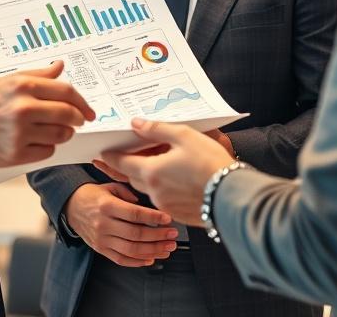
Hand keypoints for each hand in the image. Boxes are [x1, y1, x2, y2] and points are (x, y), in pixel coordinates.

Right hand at [0, 61, 94, 167]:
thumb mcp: (6, 80)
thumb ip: (37, 75)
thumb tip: (60, 66)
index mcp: (22, 86)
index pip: (66, 92)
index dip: (82, 102)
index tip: (87, 110)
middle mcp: (23, 108)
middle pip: (68, 115)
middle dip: (78, 119)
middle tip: (78, 121)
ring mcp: (20, 133)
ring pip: (61, 135)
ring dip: (63, 133)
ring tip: (51, 129)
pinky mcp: (16, 154)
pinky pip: (47, 151)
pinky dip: (46, 147)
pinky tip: (35, 140)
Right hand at [63, 183, 177, 266]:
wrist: (70, 206)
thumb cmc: (92, 195)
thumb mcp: (109, 186)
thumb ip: (128, 193)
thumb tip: (146, 205)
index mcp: (107, 206)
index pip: (135, 214)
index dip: (154, 217)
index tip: (168, 218)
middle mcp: (104, 224)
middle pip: (136, 234)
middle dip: (158, 236)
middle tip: (173, 235)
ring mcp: (102, 239)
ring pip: (132, 250)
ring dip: (153, 250)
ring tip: (167, 248)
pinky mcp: (100, 249)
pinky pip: (121, 260)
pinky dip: (138, 262)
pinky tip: (151, 258)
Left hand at [101, 119, 235, 224]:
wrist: (233, 194)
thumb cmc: (211, 163)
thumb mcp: (184, 136)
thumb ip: (156, 129)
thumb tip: (136, 124)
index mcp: (151, 171)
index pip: (121, 163)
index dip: (111, 156)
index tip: (103, 152)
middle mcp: (153, 191)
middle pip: (133, 176)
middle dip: (129, 165)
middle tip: (128, 155)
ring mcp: (165, 205)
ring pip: (148, 188)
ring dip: (148, 176)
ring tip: (159, 163)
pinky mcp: (178, 213)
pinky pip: (163, 198)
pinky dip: (164, 187)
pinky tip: (176, 179)